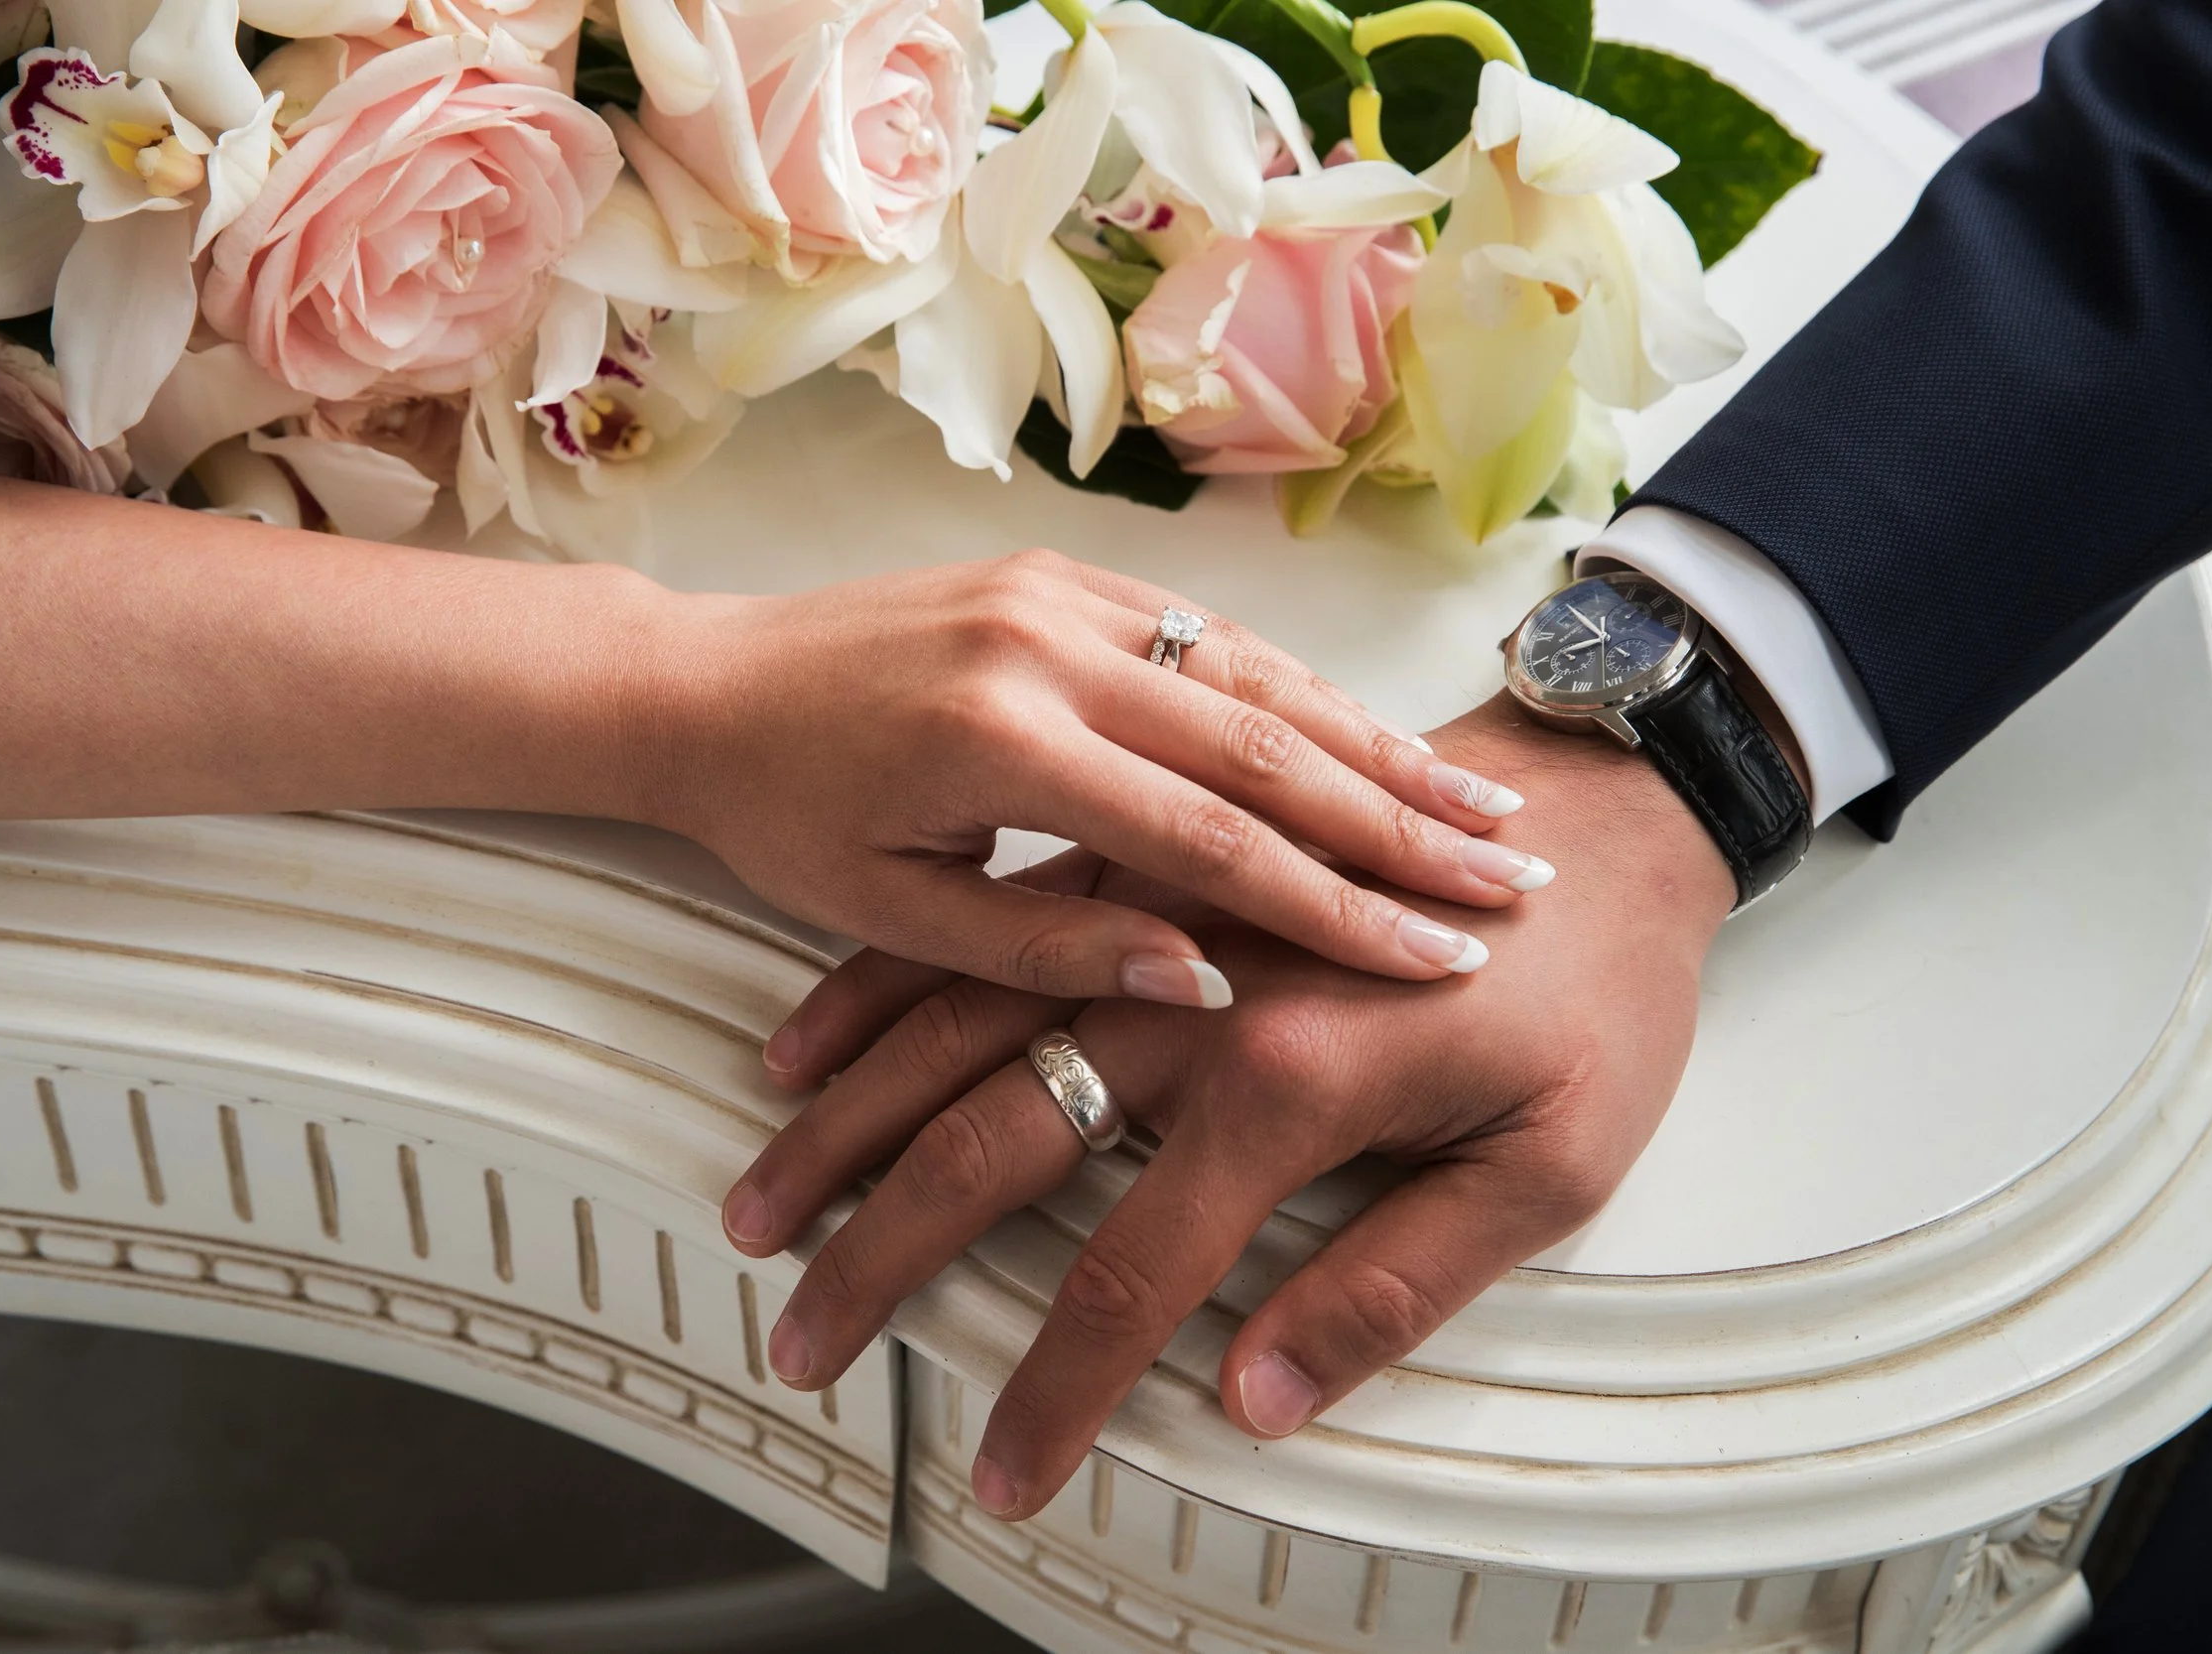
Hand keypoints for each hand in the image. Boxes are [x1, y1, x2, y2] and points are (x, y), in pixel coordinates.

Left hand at [639, 550, 1552, 1011]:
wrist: (699, 682)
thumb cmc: (782, 811)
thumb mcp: (893, 909)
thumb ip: (1048, 951)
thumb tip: (1203, 978)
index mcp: (1002, 740)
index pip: (1207, 838)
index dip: (1333, 905)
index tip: (1432, 954)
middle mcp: (1049, 645)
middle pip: (1266, 743)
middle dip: (1399, 819)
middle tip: (1512, 876)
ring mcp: (1065, 594)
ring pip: (1258, 674)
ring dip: (1377, 746)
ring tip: (1484, 808)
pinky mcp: (1067, 575)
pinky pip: (1215, 635)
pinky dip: (1307, 693)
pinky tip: (1381, 741)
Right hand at [721, 697, 1735, 1518]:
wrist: (1611, 802)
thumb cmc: (1602, 991)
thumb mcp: (1551, 1165)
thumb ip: (1394, 1285)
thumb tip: (1254, 1395)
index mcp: (1289, 1081)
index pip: (1135, 1274)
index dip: (1059, 1390)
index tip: (1000, 1476)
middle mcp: (1195, 993)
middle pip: (994, 1140)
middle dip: (880, 1250)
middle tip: (800, 1334)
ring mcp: (1157, 918)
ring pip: (958, 1026)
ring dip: (851, 1120)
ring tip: (762, 1197)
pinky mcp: (1146, 869)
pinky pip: (986, 931)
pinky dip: (886, 992)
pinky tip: (816, 1042)